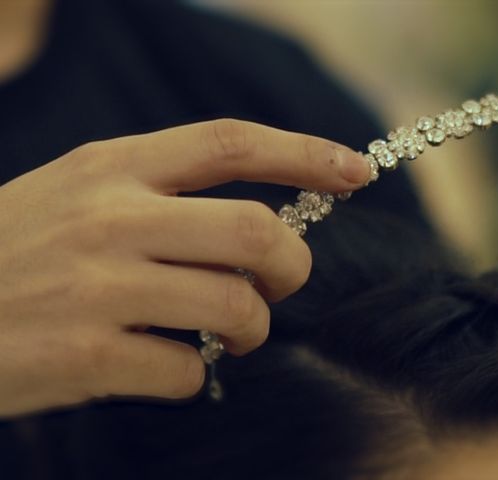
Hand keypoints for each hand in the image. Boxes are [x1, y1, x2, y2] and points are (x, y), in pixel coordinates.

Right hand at [0, 119, 369, 416]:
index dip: (304, 153)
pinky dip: (195, 375)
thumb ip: (163, 194)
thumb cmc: (18, 250)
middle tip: (282, 283)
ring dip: (251, 328)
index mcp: (114, 167)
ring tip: (230, 333)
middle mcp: (112, 218)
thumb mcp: (81, 193)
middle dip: (293, 265)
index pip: (231, 143)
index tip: (356, 170)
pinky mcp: (88, 356)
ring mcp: (100, 288)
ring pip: (236, 307)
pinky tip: (164, 365)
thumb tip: (261, 223)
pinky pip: (189, 371)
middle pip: (258, 231)